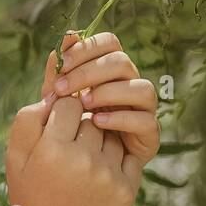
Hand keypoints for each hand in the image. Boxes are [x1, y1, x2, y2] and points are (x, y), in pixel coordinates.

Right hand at [5, 43, 147, 205]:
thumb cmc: (30, 197)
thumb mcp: (16, 157)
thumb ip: (30, 116)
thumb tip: (54, 82)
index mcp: (52, 150)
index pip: (67, 103)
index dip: (59, 114)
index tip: (54, 129)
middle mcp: (83, 161)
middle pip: (90, 115)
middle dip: (79, 125)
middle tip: (66, 149)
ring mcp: (109, 175)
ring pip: (110, 131)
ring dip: (98, 139)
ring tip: (79, 165)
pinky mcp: (127, 188)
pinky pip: (125, 152)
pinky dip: (113, 157)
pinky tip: (94, 176)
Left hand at [42, 31, 159, 168]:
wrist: (74, 170)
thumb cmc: (65, 128)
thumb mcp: (56, 98)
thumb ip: (59, 69)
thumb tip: (68, 35)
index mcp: (109, 70)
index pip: (109, 42)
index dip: (87, 48)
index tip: (62, 64)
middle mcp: (130, 84)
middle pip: (122, 62)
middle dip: (89, 72)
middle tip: (63, 89)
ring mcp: (142, 110)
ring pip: (142, 88)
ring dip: (109, 92)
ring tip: (83, 105)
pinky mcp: (149, 135)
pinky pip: (145, 120)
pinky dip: (120, 118)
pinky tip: (96, 123)